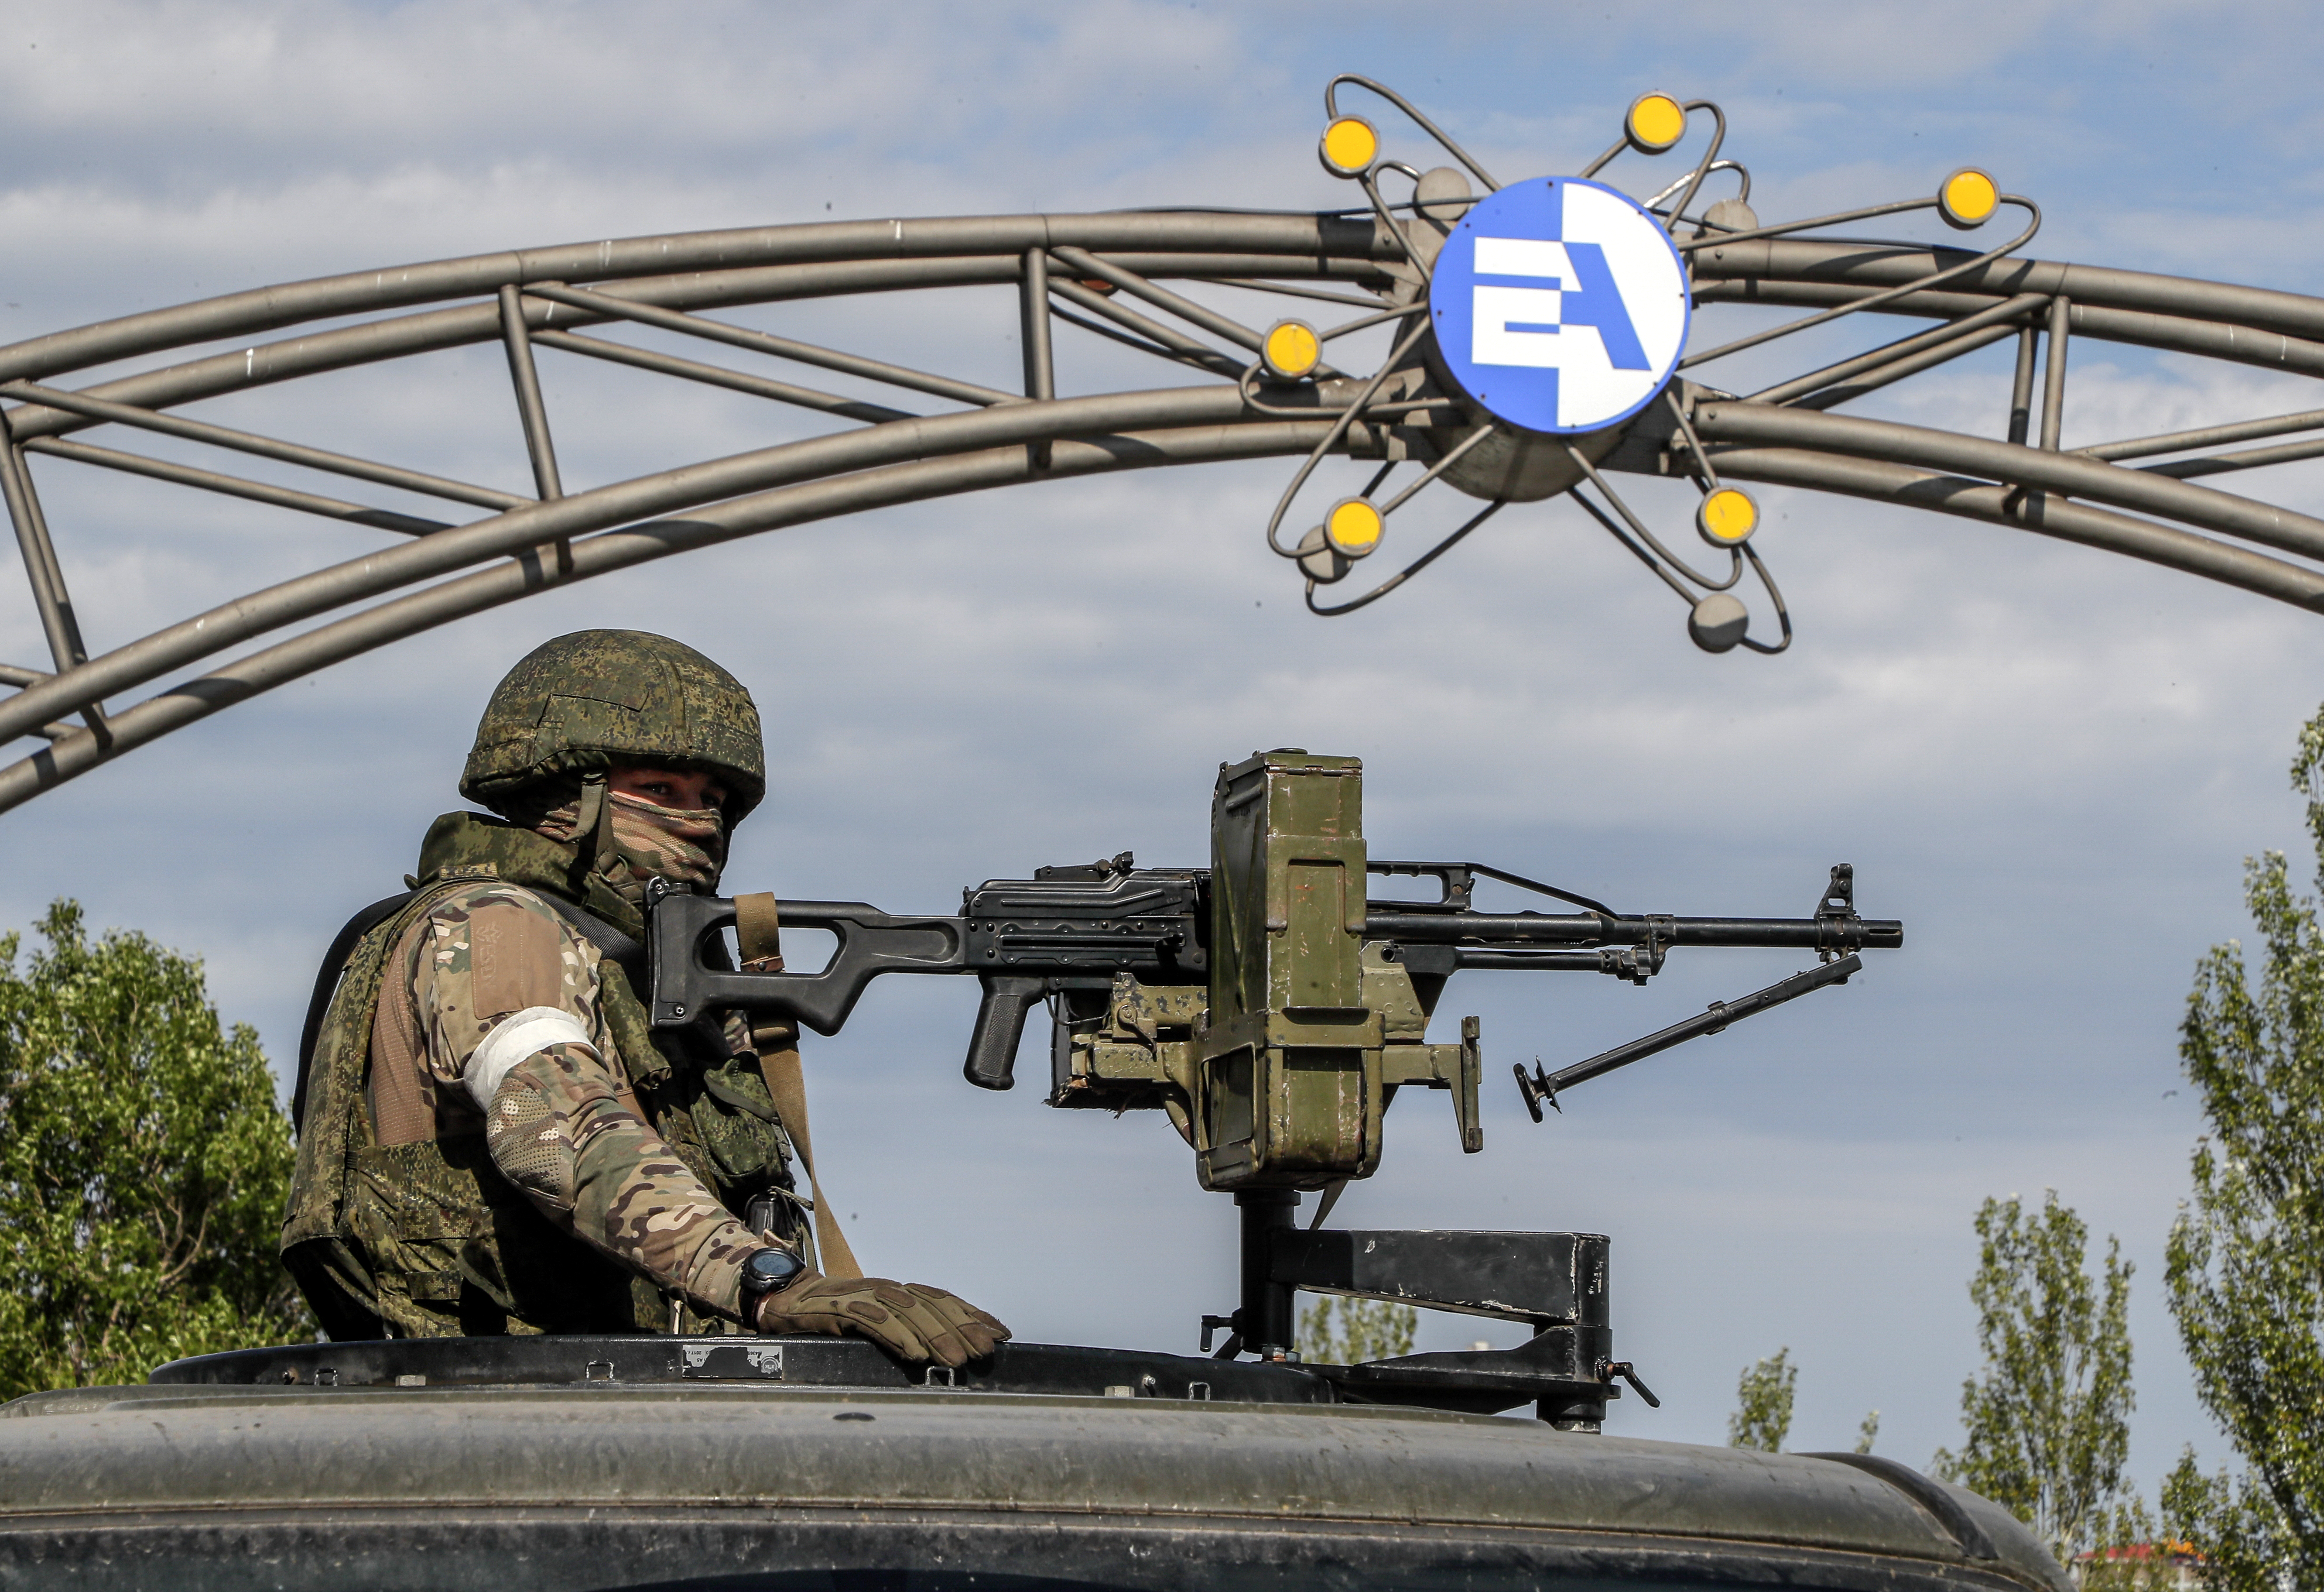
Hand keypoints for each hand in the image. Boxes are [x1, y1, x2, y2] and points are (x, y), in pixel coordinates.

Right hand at [753, 1273, 1009, 1366]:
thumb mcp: (875, 1325)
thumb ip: (903, 1332)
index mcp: (898, 1294)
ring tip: (959, 1360)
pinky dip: (898, 1336)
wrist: (785, 1302)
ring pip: (909, 1312)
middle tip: (986, 1352)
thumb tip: (943, 1356)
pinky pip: (874, 1322)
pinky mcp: (841, 1308)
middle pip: (933, 1305)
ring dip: (937, 1335)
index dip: (973, 1315)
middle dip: (963, 1328)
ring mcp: (865, 1296)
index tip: (1001, 1335)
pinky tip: (916, 1355)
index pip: (943, 1300)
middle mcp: (887, 1290)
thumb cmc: (833, 1318)